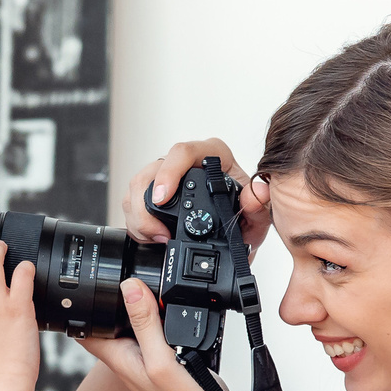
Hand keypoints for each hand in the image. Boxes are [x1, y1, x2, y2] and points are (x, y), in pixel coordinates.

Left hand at [78, 278, 230, 390]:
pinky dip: (158, 320)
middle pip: (108, 324)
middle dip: (109, 302)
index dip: (82, 307)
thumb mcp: (161, 358)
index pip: (85, 330)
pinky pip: (154, 333)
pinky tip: (169, 312)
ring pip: (132, 326)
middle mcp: (129, 358)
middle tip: (116, 279)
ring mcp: (146, 359)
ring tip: (143, 289)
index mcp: (119, 358)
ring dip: (135, 309)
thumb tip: (129, 288)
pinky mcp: (163, 359)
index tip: (89, 285)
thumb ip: (145, 324)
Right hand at [124, 140, 271, 250]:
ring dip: (139, 217)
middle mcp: (186, 163)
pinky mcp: (153, 192)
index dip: (168, 173)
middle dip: (146, 205)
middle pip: (151, 171)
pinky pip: (132, 202)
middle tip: (158, 232)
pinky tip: (151, 236)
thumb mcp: (258, 215)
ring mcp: (166, 176)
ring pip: (136, 187)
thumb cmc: (245, 214)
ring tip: (157, 238)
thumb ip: (258, 205)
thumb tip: (256, 193)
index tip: (162, 198)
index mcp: (212, 156)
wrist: (238, 231)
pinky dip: (137, 223)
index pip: (182, 152)